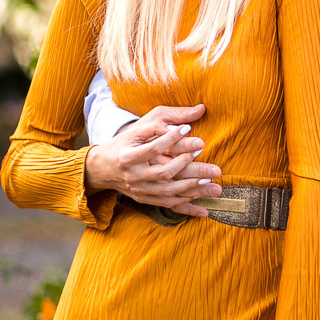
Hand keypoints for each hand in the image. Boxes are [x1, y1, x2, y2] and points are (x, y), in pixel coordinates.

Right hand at [84, 104, 222, 217]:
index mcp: (129, 155)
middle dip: (192, 170)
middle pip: (165, 173)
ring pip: (169, 192)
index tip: (189, 129)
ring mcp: (140, 190)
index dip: (172, 138)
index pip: (154, 147)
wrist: (103, 168)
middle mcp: (134, 175)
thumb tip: (199, 109)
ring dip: (193, 189)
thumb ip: (165, 120)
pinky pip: (168, 205)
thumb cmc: (125, 143)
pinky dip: (186, 208)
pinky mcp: (145, 199)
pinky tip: (204, 210)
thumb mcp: (140, 128)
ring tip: (213, 184)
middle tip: (216, 168)